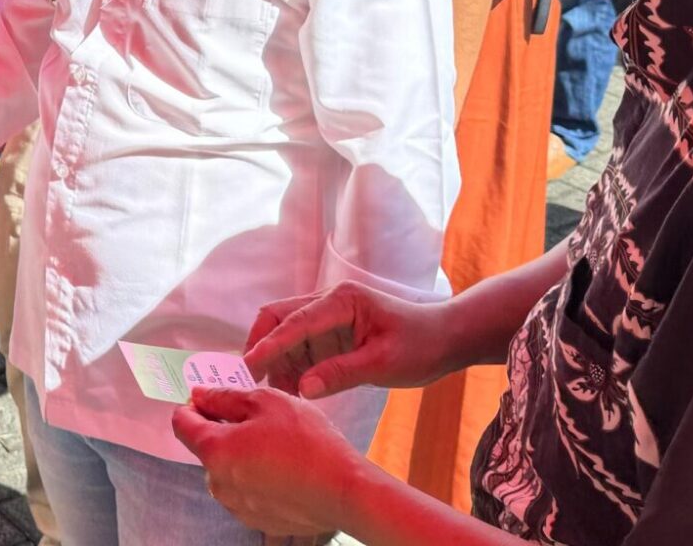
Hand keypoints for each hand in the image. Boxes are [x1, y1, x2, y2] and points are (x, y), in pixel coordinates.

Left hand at [172, 385, 366, 537]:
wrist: (344, 491)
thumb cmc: (308, 443)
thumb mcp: (267, 402)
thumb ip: (225, 397)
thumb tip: (200, 395)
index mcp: (215, 451)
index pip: (181, 424)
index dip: (192, 405)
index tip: (210, 398)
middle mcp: (218, 483)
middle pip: (206, 448)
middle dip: (223, 429)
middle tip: (257, 418)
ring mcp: (237, 505)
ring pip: (227, 470)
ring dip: (241, 454)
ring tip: (276, 445)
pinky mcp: (256, 519)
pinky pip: (246, 490)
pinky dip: (256, 476)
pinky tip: (283, 468)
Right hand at [244, 281, 460, 398]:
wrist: (444, 339)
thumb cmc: (420, 345)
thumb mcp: (383, 363)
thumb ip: (341, 373)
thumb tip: (302, 388)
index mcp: (342, 301)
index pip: (294, 322)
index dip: (268, 345)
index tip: (247, 367)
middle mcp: (328, 302)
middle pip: (277, 317)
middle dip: (260, 346)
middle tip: (249, 379)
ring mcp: (327, 317)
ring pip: (284, 333)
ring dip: (274, 360)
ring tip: (274, 392)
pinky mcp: (330, 334)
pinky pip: (299, 347)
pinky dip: (289, 366)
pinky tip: (292, 389)